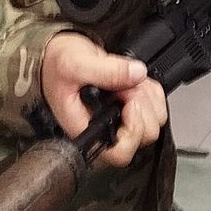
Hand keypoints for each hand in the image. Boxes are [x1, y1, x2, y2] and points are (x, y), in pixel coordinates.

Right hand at [40, 31, 168, 166]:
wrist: (54, 57)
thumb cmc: (55, 67)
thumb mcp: (74, 64)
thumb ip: (105, 70)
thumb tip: (136, 74)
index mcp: (87, 131)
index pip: (121, 153)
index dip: (133, 129)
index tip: (127, 103)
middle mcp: (105, 131)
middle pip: (145, 135)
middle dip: (140, 104)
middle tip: (124, 86)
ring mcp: (121, 121)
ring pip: (154, 120)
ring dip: (146, 96)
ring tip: (126, 81)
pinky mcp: (130, 108)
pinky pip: (156, 105)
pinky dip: (151, 90)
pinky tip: (133, 80)